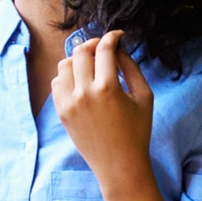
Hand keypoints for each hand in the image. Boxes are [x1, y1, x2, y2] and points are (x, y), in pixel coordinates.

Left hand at [51, 29, 155, 192]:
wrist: (119, 165)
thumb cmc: (137, 131)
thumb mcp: (144, 96)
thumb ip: (131, 68)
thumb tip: (118, 49)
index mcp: (107, 88)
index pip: (104, 49)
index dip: (112, 37)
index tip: (118, 35)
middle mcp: (83, 93)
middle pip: (80, 52)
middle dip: (93, 44)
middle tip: (103, 47)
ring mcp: (69, 103)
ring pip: (64, 65)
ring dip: (77, 59)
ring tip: (91, 64)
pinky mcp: (61, 113)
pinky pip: (57, 84)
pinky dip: (67, 76)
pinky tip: (81, 81)